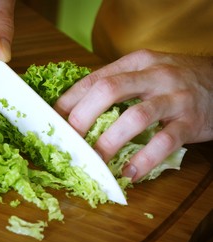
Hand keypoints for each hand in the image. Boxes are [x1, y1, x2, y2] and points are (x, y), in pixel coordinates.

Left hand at [54, 50, 212, 180]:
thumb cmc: (176, 81)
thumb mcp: (146, 72)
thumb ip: (117, 85)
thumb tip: (81, 107)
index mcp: (137, 63)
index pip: (95, 78)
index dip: (71, 99)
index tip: (55, 119)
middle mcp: (154, 76)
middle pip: (109, 91)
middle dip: (83, 117)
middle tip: (70, 141)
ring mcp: (173, 98)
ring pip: (135, 118)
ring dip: (110, 143)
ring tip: (96, 162)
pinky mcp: (190, 122)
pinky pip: (164, 142)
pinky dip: (144, 160)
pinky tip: (129, 173)